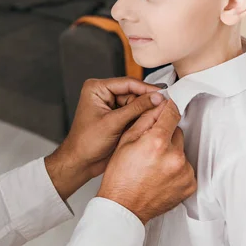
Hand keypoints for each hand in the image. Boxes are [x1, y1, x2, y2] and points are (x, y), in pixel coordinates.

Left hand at [46, 78, 164, 199]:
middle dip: (147, 101)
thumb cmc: (86, 143)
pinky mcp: (116, 117)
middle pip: (133, 92)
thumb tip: (156, 97)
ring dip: (146, 111)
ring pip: (136, 104)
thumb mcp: (113, 123)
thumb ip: (136, 109)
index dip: (146, 89)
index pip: (127, 83)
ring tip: (158, 117)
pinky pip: (134, 114)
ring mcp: (111, 106)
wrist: (80, 162)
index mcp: (97, 88)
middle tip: (164, 107)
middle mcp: (103, 94)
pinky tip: (150, 123)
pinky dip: (142, 119)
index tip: (163, 94)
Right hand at [97, 100, 196, 223]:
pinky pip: (186, 168)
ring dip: (171, 154)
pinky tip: (161, 175)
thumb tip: (159, 106)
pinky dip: (176, 169)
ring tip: (153, 166)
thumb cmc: (120, 177)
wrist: (124, 207)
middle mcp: (174, 156)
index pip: (172, 113)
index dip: (167, 109)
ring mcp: (184, 172)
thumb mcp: (126, 141)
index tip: (166, 109)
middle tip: (149, 148)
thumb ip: (145, 120)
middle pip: (177, 133)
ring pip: (181, 151)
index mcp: (157, 142)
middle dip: (165, 136)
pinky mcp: (189, 184)